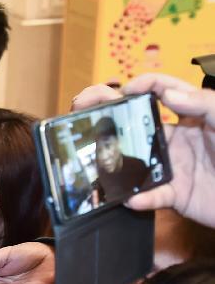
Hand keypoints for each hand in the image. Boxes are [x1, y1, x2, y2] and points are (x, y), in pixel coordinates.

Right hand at [71, 74, 214, 229]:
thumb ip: (203, 103)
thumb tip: (167, 93)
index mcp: (191, 115)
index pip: (160, 91)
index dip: (140, 85)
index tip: (125, 90)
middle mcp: (175, 138)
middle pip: (134, 122)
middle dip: (105, 111)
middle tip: (81, 105)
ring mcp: (172, 166)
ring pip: (133, 159)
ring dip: (110, 157)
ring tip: (89, 153)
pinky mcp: (176, 195)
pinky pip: (152, 196)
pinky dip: (140, 197)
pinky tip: (132, 197)